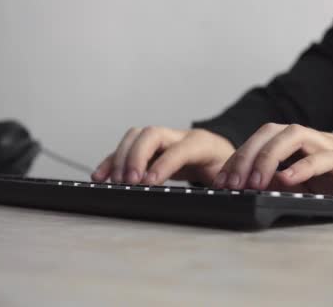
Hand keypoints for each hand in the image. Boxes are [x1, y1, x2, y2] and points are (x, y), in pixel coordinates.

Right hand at [92, 127, 234, 185]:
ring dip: (121, 157)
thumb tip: (217, 198)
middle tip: (130, 181)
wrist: (223, 155)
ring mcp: (164, 140)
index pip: (180, 149)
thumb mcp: (231, 176)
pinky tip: (102, 176)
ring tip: (113, 181)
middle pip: (152, 133)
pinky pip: (127, 150)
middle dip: (137, 156)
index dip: (163, 164)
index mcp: (203, 143)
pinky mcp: (151, 149)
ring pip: (136, 137)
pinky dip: (112, 162)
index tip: (149, 182)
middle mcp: (180, 136)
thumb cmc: (226, 168)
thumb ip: (223, 184)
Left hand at [213, 123, 332, 205]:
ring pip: (293, 136)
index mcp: (302, 144)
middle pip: (272, 131)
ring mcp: (331, 147)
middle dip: (246, 155)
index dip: (239, 156)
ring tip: (254, 182)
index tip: (221, 181)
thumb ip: (289, 181)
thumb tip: (257, 190)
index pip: (262, 139)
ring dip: (268, 157)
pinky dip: (303, 167)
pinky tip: (286, 181)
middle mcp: (313, 140)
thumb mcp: (315, 182)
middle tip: (230, 184)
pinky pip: (323, 158)